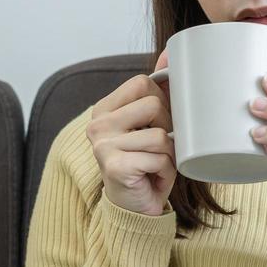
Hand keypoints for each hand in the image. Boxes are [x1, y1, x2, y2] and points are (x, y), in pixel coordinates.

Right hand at [87, 49, 174, 216]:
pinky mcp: (115, 166)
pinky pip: (160, 157)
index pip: (142, 83)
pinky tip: (152, 178)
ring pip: (161, 134)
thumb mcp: (150, 126)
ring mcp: (103, 145)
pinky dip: (166, 171)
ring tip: (156, 166)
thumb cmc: (146, 165)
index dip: (161, 100)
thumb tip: (169, 58)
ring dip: (169, 154)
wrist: (135, 208)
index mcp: (104, 109)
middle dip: (168, 128)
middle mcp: (97, 125)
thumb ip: (155, 95)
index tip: (158, 123)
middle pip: (154, 104)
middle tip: (158, 149)